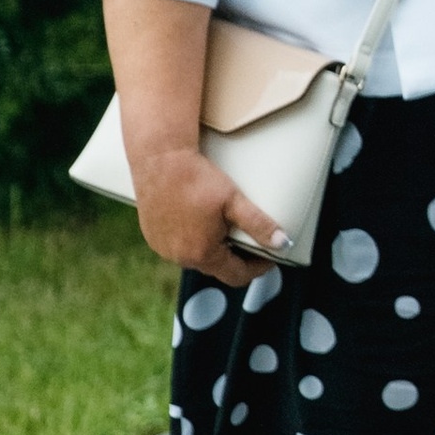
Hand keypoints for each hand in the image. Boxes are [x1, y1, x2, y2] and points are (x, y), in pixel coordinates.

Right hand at [129, 145, 289, 281]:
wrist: (159, 158)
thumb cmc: (195, 178)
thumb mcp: (234, 201)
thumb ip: (259, 225)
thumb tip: (282, 243)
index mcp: (201, 254)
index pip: (237, 276)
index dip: (257, 268)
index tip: (268, 256)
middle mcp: (179, 257)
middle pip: (216, 267)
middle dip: (235, 256)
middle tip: (249, 238)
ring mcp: (162, 248)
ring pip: (195, 256)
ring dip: (212, 248)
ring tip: (224, 227)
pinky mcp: (151, 235)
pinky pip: (177, 245)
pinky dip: (192, 238)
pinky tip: (199, 221)